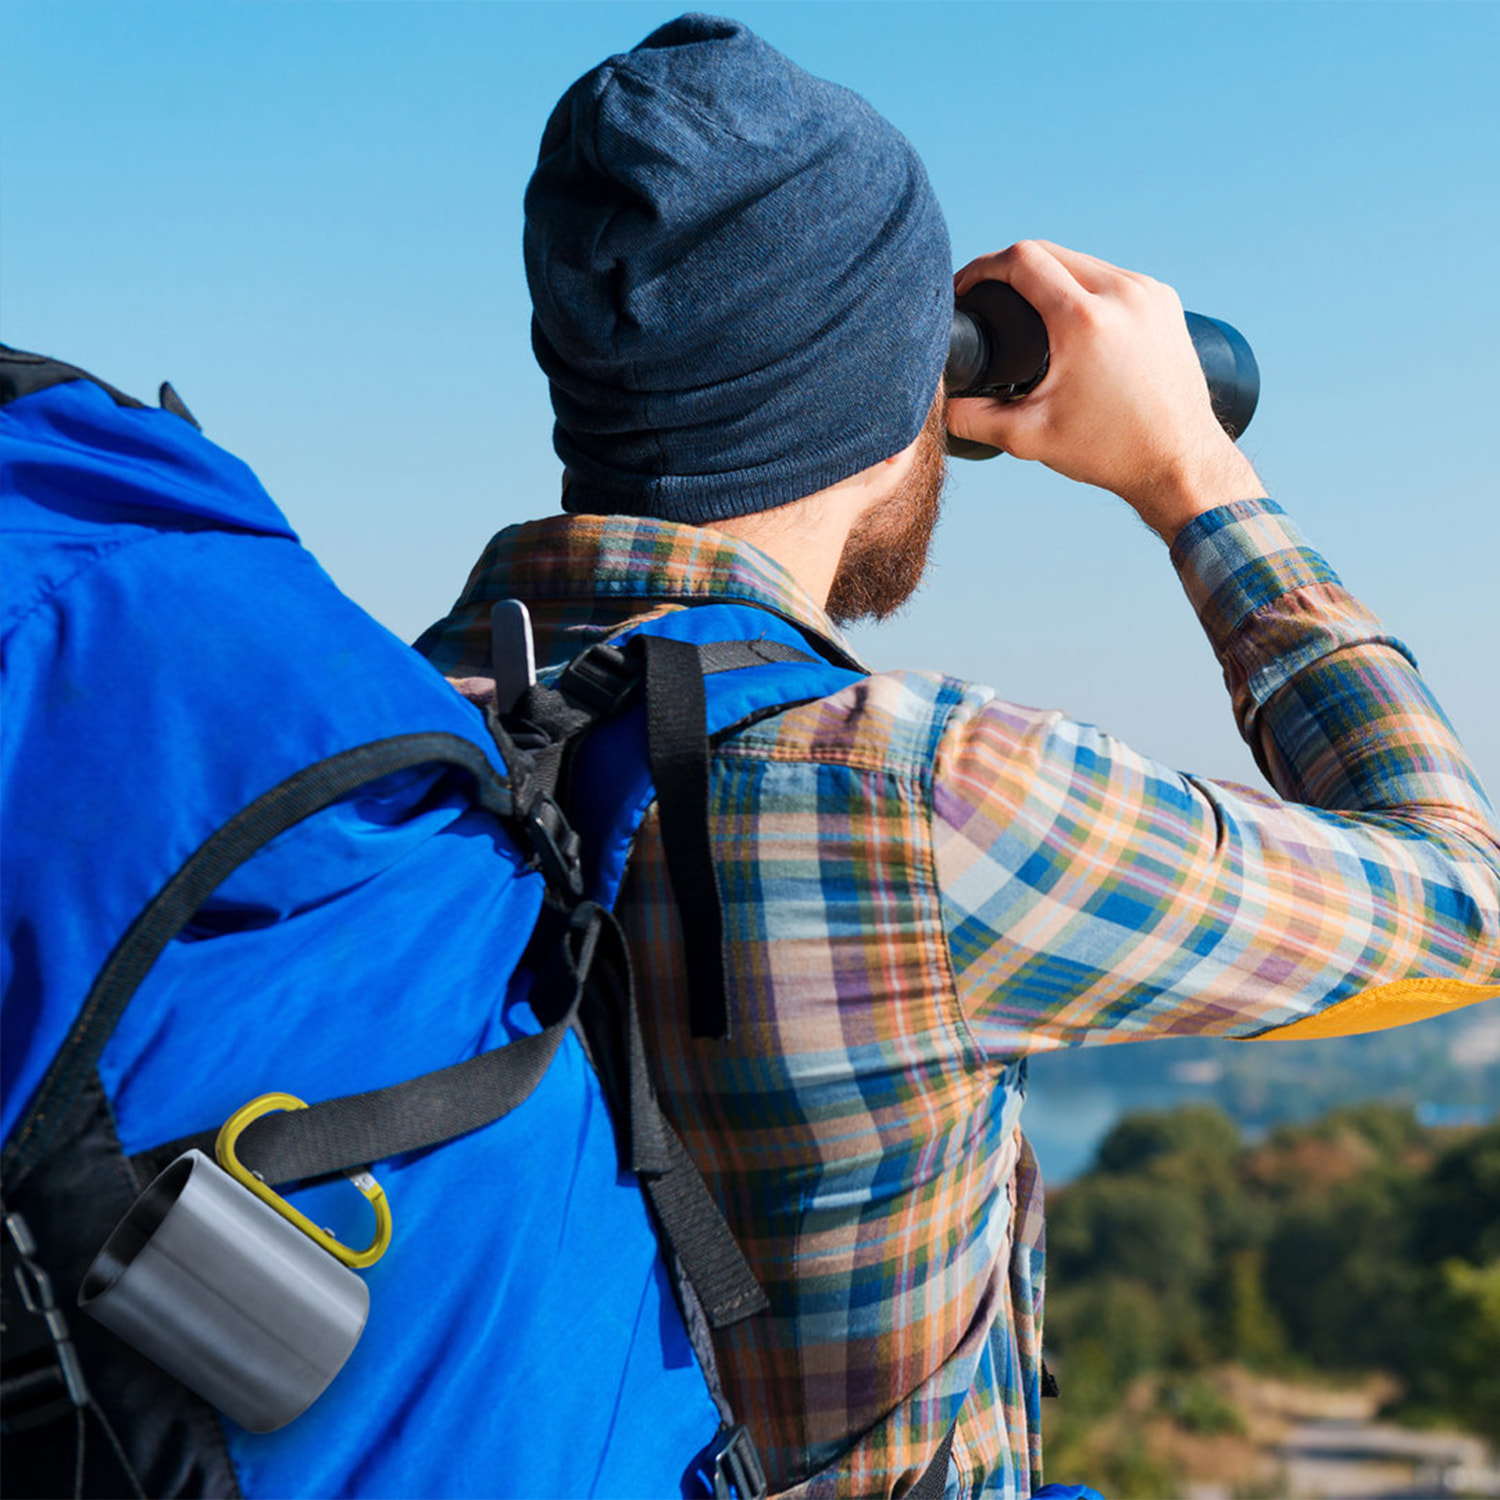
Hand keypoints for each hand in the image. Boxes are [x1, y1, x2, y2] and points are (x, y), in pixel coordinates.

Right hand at [948, 241, 1265, 541]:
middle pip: (1050, 251)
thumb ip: (973, 418)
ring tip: (1025, 306)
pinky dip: (1084, 287)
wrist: (1179, 462)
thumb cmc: (1109, 452)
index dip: (982, 268)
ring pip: (1082, 260)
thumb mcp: (1029, 438)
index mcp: (1085, 320)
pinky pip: (1112, 276)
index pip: (1022, 259)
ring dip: (1049, 275)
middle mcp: (1122, 294)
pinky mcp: (1164, 301)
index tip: (964, 287)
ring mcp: (1148, 293)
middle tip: (987, 298)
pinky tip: (1069, 312)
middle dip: (1011, 268)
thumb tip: (938, 403)